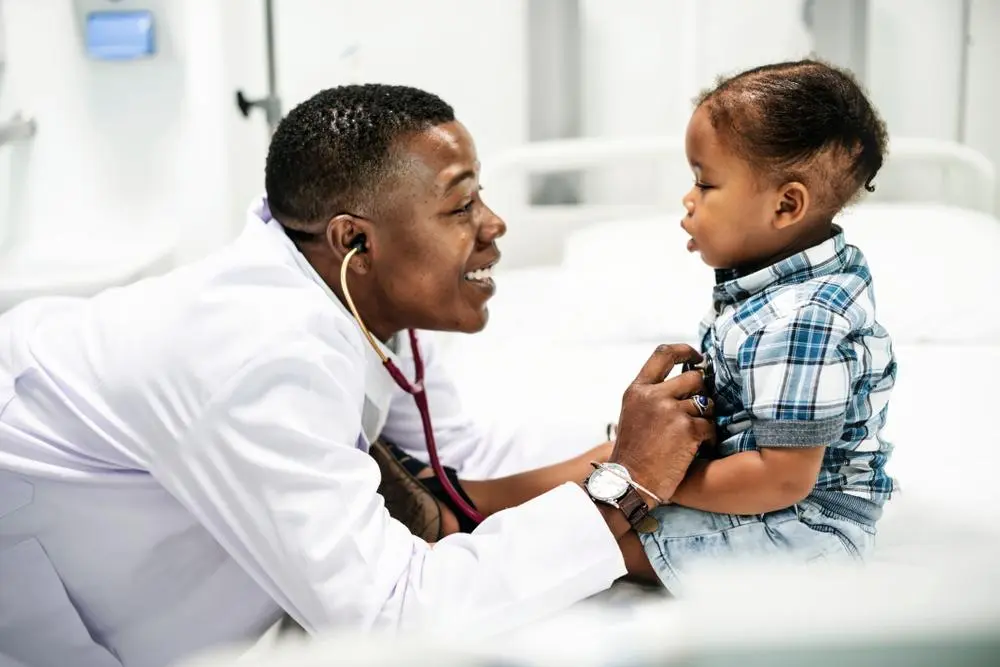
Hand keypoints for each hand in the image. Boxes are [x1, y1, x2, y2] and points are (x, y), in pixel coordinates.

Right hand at [610, 344, 714, 504]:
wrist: (630, 483)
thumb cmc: (634, 453)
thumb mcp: (634, 414)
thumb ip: (653, 395)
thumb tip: (689, 379)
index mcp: (637, 390)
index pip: (663, 354)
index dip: (685, 351)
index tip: (697, 357)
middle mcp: (653, 396)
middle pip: (694, 378)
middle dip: (701, 393)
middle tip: (697, 410)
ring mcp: (671, 412)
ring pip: (706, 404)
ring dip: (705, 419)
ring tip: (692, 436)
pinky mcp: (688, 430)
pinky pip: (711, 426)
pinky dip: (708, 439)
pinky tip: (697, 449)